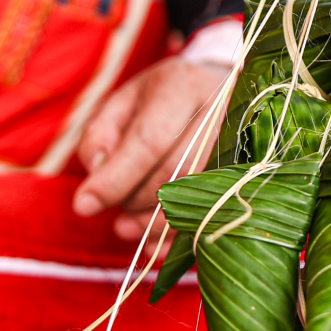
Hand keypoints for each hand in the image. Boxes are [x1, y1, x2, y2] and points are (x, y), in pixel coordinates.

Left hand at [73, 56, 229, 239]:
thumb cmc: (160, 98)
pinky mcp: (246, 173)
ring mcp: (241, 144)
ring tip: (126, 227)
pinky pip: (213, 214)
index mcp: (182, 86)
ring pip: (196, 197)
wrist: (216, 90)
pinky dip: (178, 237)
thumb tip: (96, 172)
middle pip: (174, 171)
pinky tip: (154, 245)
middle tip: (113, 212)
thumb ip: (100, 133)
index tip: (84, 204)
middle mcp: (220, 112)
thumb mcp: (122, 101)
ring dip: (153, 223)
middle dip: (135, 200)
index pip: (149, 140)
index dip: (116, 177)